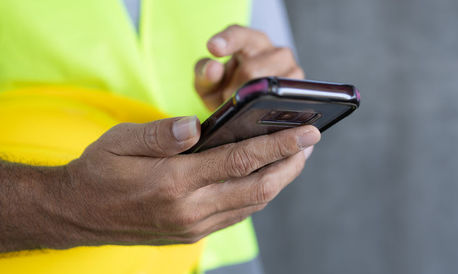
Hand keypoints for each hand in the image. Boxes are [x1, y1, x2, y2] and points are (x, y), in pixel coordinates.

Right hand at [32, 116, 317, 247]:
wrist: (77, 215)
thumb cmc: (99, 171)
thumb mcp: (120, 141)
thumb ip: (162, 133)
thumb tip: (198, 125)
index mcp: (174, 182)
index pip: (240, 160)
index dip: (278, 146)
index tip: (306, 132)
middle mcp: (190, 209)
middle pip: (258, 187)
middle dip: (291, 163)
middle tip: (311, 142)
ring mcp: (194, 226)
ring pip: (253, 203)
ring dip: (281, 180)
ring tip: (297, 156)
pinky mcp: (194, 234)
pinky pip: (238, 214)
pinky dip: (260, 195)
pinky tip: (270, 176)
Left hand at [194, 25, 304, 110]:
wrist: (247, 112)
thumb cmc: (226, 91)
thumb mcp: (208, 84)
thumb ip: (204, 74)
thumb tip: (213, 67)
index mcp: (250, 41)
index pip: (240, 35)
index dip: (227, 40)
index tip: (213, 48)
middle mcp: (274, 51)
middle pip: (251, 69)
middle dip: (235, 89)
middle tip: (228, 98)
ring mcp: (291, 68)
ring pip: (267, 85)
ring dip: (251, 99)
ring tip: (244, 103)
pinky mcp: (301, 89)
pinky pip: (282, 97)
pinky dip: (267, 105)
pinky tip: (260, 107)